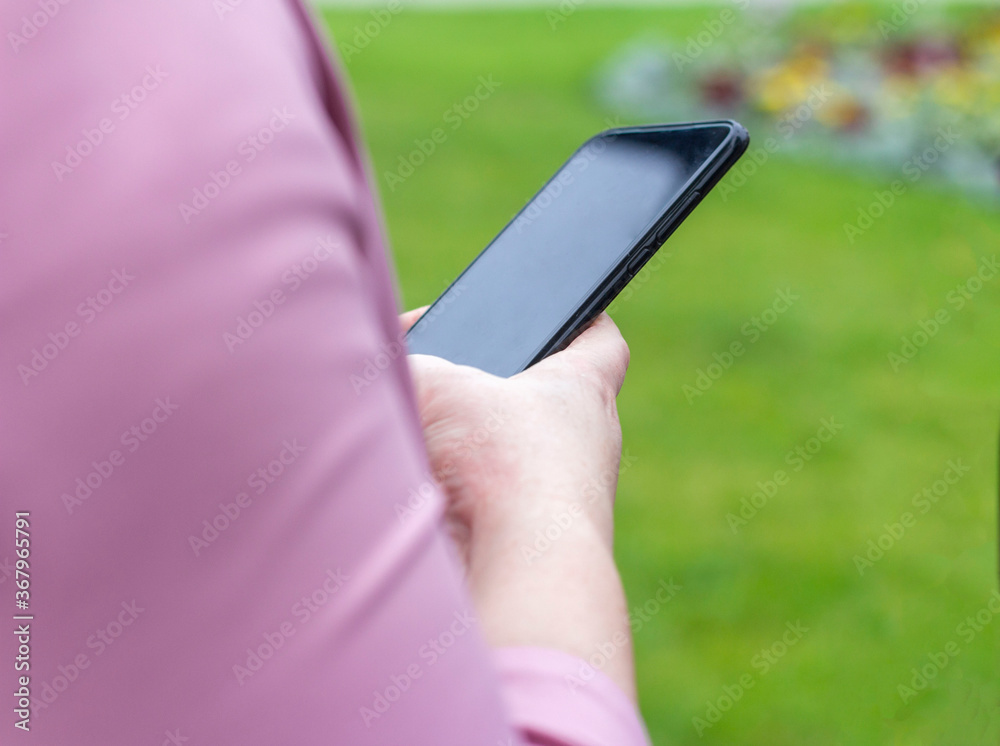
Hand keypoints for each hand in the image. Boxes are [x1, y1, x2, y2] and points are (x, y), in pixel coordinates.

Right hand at [402, 309, 635, 698]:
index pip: (600, 340)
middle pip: (547, 402)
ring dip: (473, 449)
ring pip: (516, 460)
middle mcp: (585, 447)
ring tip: (418, 435)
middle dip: (498, 390)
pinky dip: (460, 498)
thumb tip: (394, 374)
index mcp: (583, 391)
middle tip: (451, 376)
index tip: (560, 311)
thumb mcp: (440, 389)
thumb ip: (412, 368)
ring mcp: (561, 502)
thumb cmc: (503, 463)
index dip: (580, 318)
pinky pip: (492, 508)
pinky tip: (419, 493)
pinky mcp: (529, 546)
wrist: (519, 569)